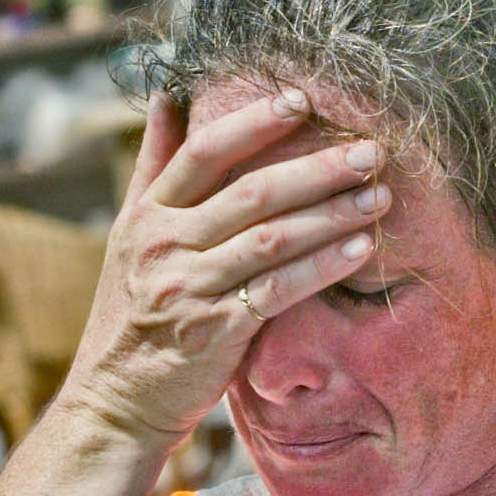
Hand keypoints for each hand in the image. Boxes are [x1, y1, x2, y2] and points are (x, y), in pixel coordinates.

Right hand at [57, 88, 390, 446]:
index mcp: (149, 215)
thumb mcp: (131, 232)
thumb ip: (155, 164)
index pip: (204, 153)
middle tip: (371, 150)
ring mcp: (190, 287)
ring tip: (380, 196)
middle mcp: (165, 245)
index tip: (302, 100)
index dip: (254, 122)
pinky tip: (360, 248)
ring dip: (332, 214)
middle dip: (318, 168)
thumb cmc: (135, 310)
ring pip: (272, 238)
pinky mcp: (216, 330)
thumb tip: (168, 96)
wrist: (115, 400)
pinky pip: (279, 290)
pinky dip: (322, 266)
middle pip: (252, 192)